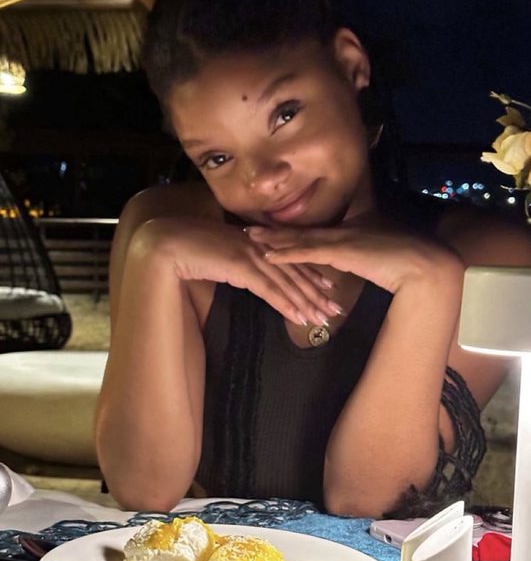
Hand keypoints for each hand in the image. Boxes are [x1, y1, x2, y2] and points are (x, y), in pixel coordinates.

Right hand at [133, 217, 342, 325]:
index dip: (311, 274)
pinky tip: (299, 317)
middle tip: (336, 308)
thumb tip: (247, 273)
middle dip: (317, 293)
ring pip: (287, 283)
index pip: (290, 260)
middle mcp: (260, 247)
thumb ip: (239, 262)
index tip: (329, 286)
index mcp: (258, 242)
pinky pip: (269, 290)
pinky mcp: (241, 268)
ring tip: (324, 318)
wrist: (172, 242)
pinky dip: (286, 304)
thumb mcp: (223, 254)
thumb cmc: (193, 247)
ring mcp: (252, 256)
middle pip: (296, 273)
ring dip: (307, 302)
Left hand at [246, 217, 461, 293]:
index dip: (288, 228)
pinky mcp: (341, 251)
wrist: (422, 263)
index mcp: (346, 230)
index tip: (268, 225)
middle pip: (299, 230)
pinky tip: (268, 255)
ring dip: (272, 239)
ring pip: (299, 238)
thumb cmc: (404, 256)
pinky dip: (287, 253)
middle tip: (247, 226)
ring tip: (248, 236)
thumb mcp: (378, 251)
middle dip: (272, 230)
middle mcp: (339, 230)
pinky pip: (308, 253)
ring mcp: (339, 239)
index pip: (311, 229)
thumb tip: (349, 258)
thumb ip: (360, 252)